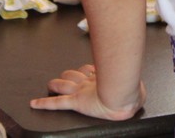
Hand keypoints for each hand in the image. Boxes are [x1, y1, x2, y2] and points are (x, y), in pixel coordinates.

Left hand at [30, 65, 144, 120]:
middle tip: (65, 75)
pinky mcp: (74, 102)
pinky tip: (34, 104)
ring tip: (51, 84)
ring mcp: (80, 92)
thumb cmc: (130, 91)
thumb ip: (133, 90)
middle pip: (74, 75)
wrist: (123, 96)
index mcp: (102, 79)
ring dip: (56, 84)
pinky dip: (44, 104)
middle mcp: (89, 83)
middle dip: (68, 75)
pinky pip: (56, 103)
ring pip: (64, 85)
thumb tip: (140, 93)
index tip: (86, 70)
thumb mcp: (135, 89)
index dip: (86, 70)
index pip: (89, 71)